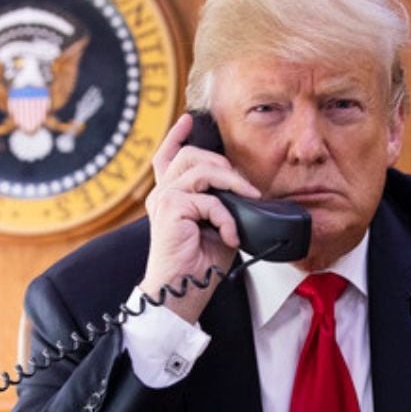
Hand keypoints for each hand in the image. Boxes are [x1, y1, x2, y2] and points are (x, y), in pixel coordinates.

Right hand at [138, 113, 261, 322]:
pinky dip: (226, 217)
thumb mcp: (218, 227)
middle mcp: (162, 194)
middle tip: (247, 187)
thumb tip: (245, 193)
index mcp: (170, 197)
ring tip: (248, 200)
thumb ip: (224, 205)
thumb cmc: (198, 266)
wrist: (181, 292)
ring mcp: (163, 199)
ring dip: (232, 183)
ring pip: (201, 169)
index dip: (177, 136)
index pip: (167, 158)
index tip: (188, 119)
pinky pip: (209, 199)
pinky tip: (231, 235)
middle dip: (224, 164)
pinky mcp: (169, 208)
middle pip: (190, 156)